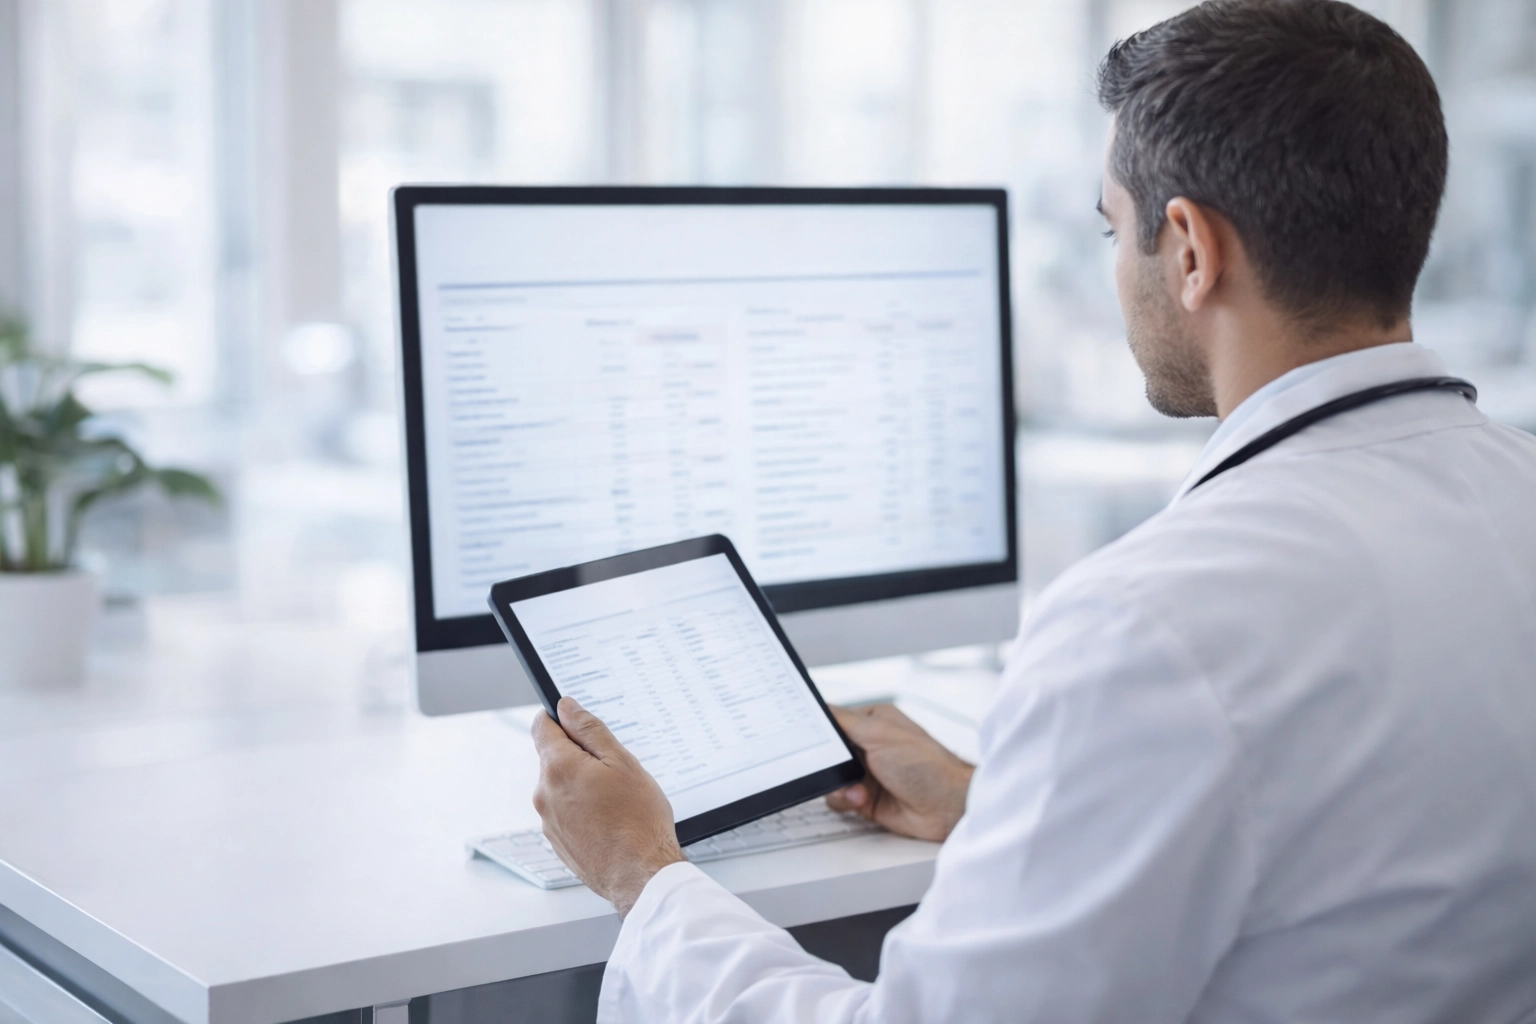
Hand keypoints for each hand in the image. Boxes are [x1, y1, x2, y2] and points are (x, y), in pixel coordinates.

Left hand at [531, 696, 685, 916]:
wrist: (641, 875)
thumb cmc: (638, 821)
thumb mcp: (621, 762)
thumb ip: (589, 729)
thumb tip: (566, 707)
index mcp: (558, 768)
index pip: (542, 725)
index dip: (560, 718)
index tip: (578, 722)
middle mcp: (544, 794)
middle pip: (554, 757)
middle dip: (580, 756)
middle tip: (614, 770)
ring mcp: (548, 821)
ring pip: (561, 787)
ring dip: (583, 785)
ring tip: (617, 801)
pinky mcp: (557, 841)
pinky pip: (566, 812)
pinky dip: (583, 810)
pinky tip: (610, 820)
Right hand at [827, 703, 973, 841]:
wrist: (947, 807)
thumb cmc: (927, 765)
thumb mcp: (880, 733)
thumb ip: (845, 720)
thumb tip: (821, 708)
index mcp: (873, 722)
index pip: (834, 721)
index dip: (820, 731)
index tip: (809, 740)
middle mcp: (869, 746)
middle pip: (828, 753)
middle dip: (829, 763)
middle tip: (837, 766)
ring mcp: (867, 774)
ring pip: (830, 777)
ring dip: (839, 784)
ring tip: (858, 788)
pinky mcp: (866, 799)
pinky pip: (839, 799)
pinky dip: (846, 800)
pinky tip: (862, 799)